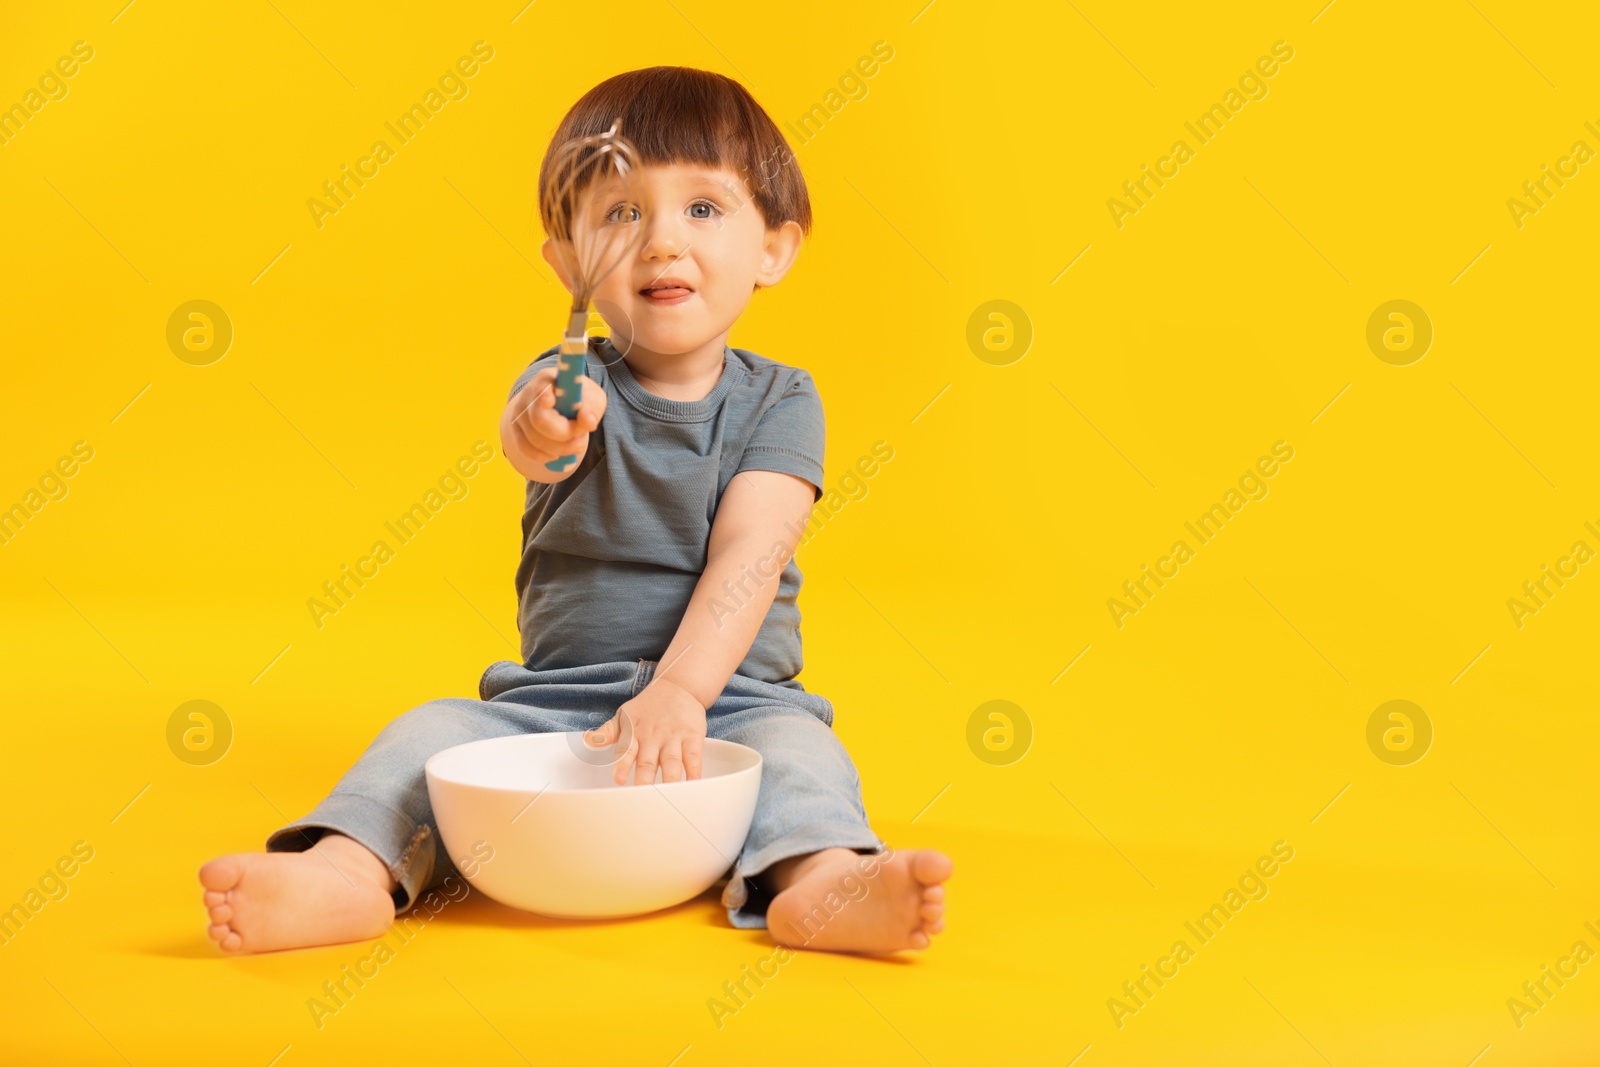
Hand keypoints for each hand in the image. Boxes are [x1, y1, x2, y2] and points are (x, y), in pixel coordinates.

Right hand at [502, 366, 606, 469]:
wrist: (562, 404)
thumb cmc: (578, 399)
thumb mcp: (592, 398)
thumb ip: (591, 408)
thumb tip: (588, 422)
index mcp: (548, 379)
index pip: (542, 387)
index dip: (543, 395)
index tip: (549, 401)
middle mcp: (529, 394)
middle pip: (540, 421)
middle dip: (565, 434)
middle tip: (582, 437)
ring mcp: (519, 412)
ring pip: (534, 439)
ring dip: (560, 448)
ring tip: (576, 445)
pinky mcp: (516, 429)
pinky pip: (525, 448)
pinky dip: (543, 456)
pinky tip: (556, 454)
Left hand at [584, 678, 705, 785]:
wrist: (678, 687)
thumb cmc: (648, 707)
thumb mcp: (624, 716)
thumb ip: (607, 732)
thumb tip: (587, 741)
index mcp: (635, 733)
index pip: (626, 750)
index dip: (622, 765)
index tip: (619, 779)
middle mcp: (653, 736)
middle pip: (648, 761)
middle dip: (645, 779)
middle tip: (643, 797)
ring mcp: (673, 737)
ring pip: (671, 762)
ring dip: (670, 779)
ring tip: (668, 794)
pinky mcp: (693, 737)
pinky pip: (693, 757)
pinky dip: (694, 771)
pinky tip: (694, 783)